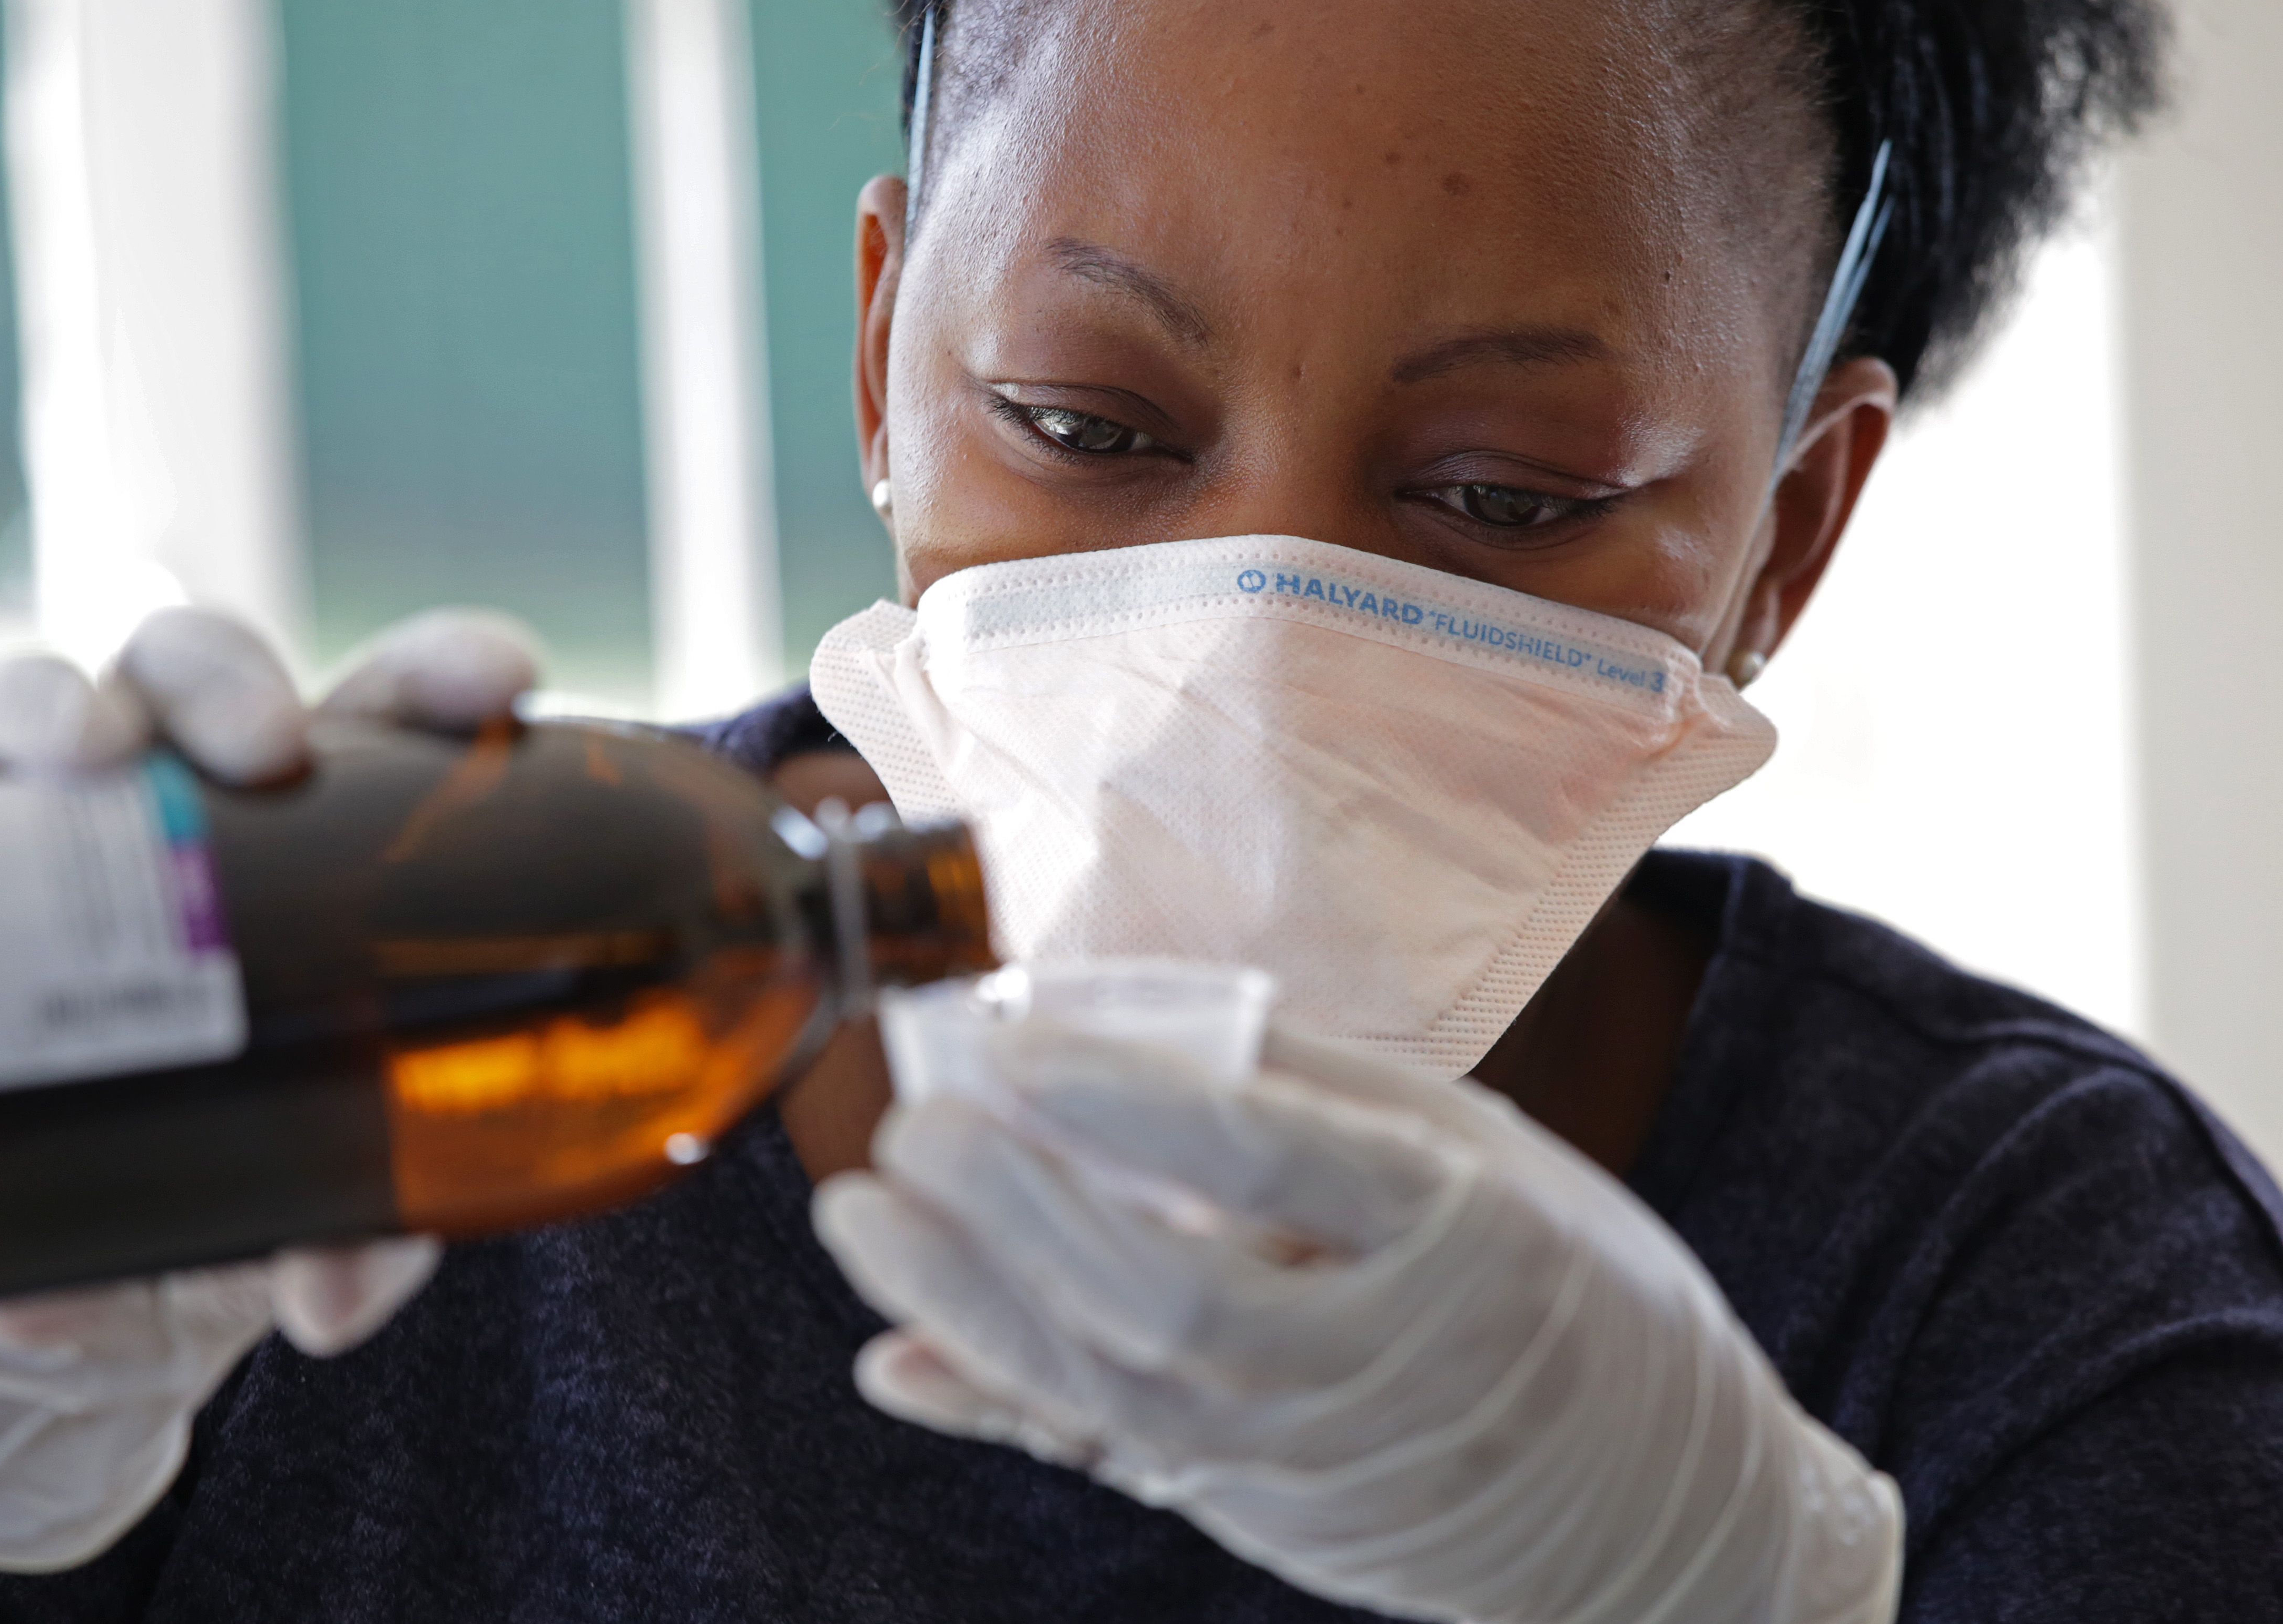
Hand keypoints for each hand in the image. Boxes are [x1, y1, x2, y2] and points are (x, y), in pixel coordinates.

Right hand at [0, 605, 541, 1571]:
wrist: (60, 1295)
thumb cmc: (232, 1185)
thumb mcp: (312, 1207)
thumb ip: (359, 1244)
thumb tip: (335, 1294)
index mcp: (309, 830)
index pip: (384, 706)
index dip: (440, 669)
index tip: (501, 676)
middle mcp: (163, 800)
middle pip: (188, 670)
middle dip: (223, 679)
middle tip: (264, 748)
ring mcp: (24, 839)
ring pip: (25, 703)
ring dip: (51, 707)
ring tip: (79, 764)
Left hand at [814, 1015, 1902, 1623]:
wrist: (1674, 1518)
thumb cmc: (1580, 1290)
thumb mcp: (1490, 1153)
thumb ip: (1317, 1090)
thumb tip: (1127, 1017)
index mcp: (1464, 1231)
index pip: (1270, 1158)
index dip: (1122, 1096)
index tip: (1008, 1035)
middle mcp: (1387, 1356)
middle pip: (1168, 1291)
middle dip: (1013, 1208)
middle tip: (909, 1120)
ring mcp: (1321, 1458)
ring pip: (1118, 1390)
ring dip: (970, 1303)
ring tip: (861, 1217)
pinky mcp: (1269, 1515)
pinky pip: (1115, 1463)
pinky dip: (999, 1412)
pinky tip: (898, 1363)